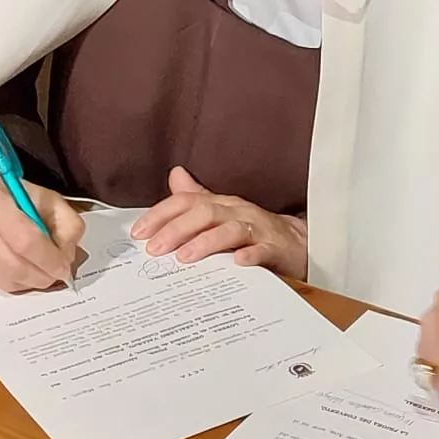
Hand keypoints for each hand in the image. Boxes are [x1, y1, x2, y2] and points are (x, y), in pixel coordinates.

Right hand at [0, 174, 83, 292]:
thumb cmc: (14, 197)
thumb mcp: (50, 199)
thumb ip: (67, 224)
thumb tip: (67, 256)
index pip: (26, 242)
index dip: (50, 259)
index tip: (64, 266)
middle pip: (16, 268)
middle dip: (44, 275)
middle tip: (57, 271)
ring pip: (7, 282)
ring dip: (32, 281)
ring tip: (41, 269)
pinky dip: (16, 282)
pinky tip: (21, 268)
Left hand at [130, 167, 307, 277]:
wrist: (299, 245)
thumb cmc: (256, 231)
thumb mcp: (224, 213)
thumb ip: (197, 197)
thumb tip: (175, 175)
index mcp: (222, 205)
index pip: (188, 201)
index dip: (161, 214)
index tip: (139, 233)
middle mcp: (238, 212)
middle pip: (206, 213)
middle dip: (177, 229)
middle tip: (155, 249)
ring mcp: (259, 230)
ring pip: (231, 230)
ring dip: (206, 242)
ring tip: (185, 258)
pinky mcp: (276, 250)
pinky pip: (264, 250)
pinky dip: (251, 255)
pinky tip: (237, 262)